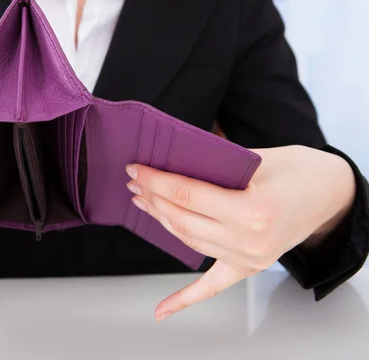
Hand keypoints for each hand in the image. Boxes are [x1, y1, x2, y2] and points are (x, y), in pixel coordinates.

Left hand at [125, 145, 354, 320]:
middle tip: (135, 182)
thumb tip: (171, 162)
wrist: (332, 195)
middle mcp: (249, 239)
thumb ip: (214, 163)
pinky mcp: (249, 267)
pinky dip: (185, 298)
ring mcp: (249, 258)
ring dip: (162, 221)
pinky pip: (212, 286)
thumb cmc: (300, 171)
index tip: (137, 169)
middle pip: (182, 219)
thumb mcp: (258, 157)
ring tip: (144, 202)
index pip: (187, 194)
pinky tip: (162, 309)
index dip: (156, 180)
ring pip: (188, 241)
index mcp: (252, 209)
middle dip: (153, 198)